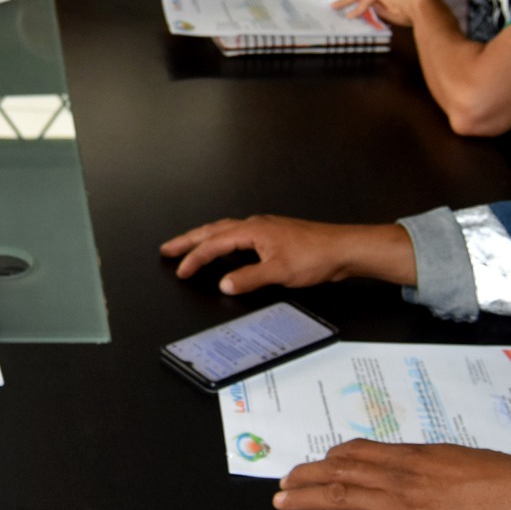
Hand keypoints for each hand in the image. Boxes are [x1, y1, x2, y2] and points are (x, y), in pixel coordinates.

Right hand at [161, 215, 372, 293]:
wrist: (342, 249)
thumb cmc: (316, 255)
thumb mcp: (279, 271)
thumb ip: (249, 278)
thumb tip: (225, 284)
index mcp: (252, 230)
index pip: (214, 244)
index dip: (194, 258)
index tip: (179, 269)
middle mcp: (255, 225)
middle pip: (213, 230)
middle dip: (188, 240)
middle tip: (167, 248)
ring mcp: (264, 229)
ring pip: (225, 230)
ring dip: (204, 238)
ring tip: (188, 246)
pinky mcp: (273, 236)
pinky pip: (238, 235)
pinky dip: (223, 241)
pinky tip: (226, 248)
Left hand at [273, 441, 510, 509]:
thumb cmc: (494, 477)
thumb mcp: (454, 458)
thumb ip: (430, 464)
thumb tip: (422, 468)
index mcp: (409, 456)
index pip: (359, 452)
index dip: (333, 457)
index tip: (318, 461)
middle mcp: (395, 475)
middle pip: (339, 471)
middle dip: (307, 476)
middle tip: (284, 481)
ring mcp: (396, 504)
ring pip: (340, 497)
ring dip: (306, 499)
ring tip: (282, 503)